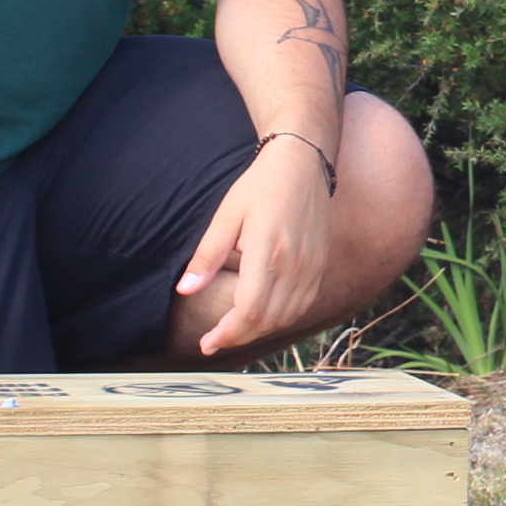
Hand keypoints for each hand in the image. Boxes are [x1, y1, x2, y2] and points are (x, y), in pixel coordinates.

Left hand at [174, 136, 339, 355]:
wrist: (303, 163)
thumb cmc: (261, 186)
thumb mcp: (226, 216)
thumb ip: (207, 257)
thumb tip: (185, 289)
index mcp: (267, 253)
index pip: (248, 311)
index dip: (227, 334)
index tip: (206, 342)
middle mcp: (293, 265)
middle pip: (267, 321)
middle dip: (238, 337)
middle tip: (215, 340)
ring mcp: (311, 267)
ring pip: (287, 317)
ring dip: (260, 330)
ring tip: (235, 330)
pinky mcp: (320, 265)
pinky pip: (303, 305)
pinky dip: (282, 318)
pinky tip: (264, 316)